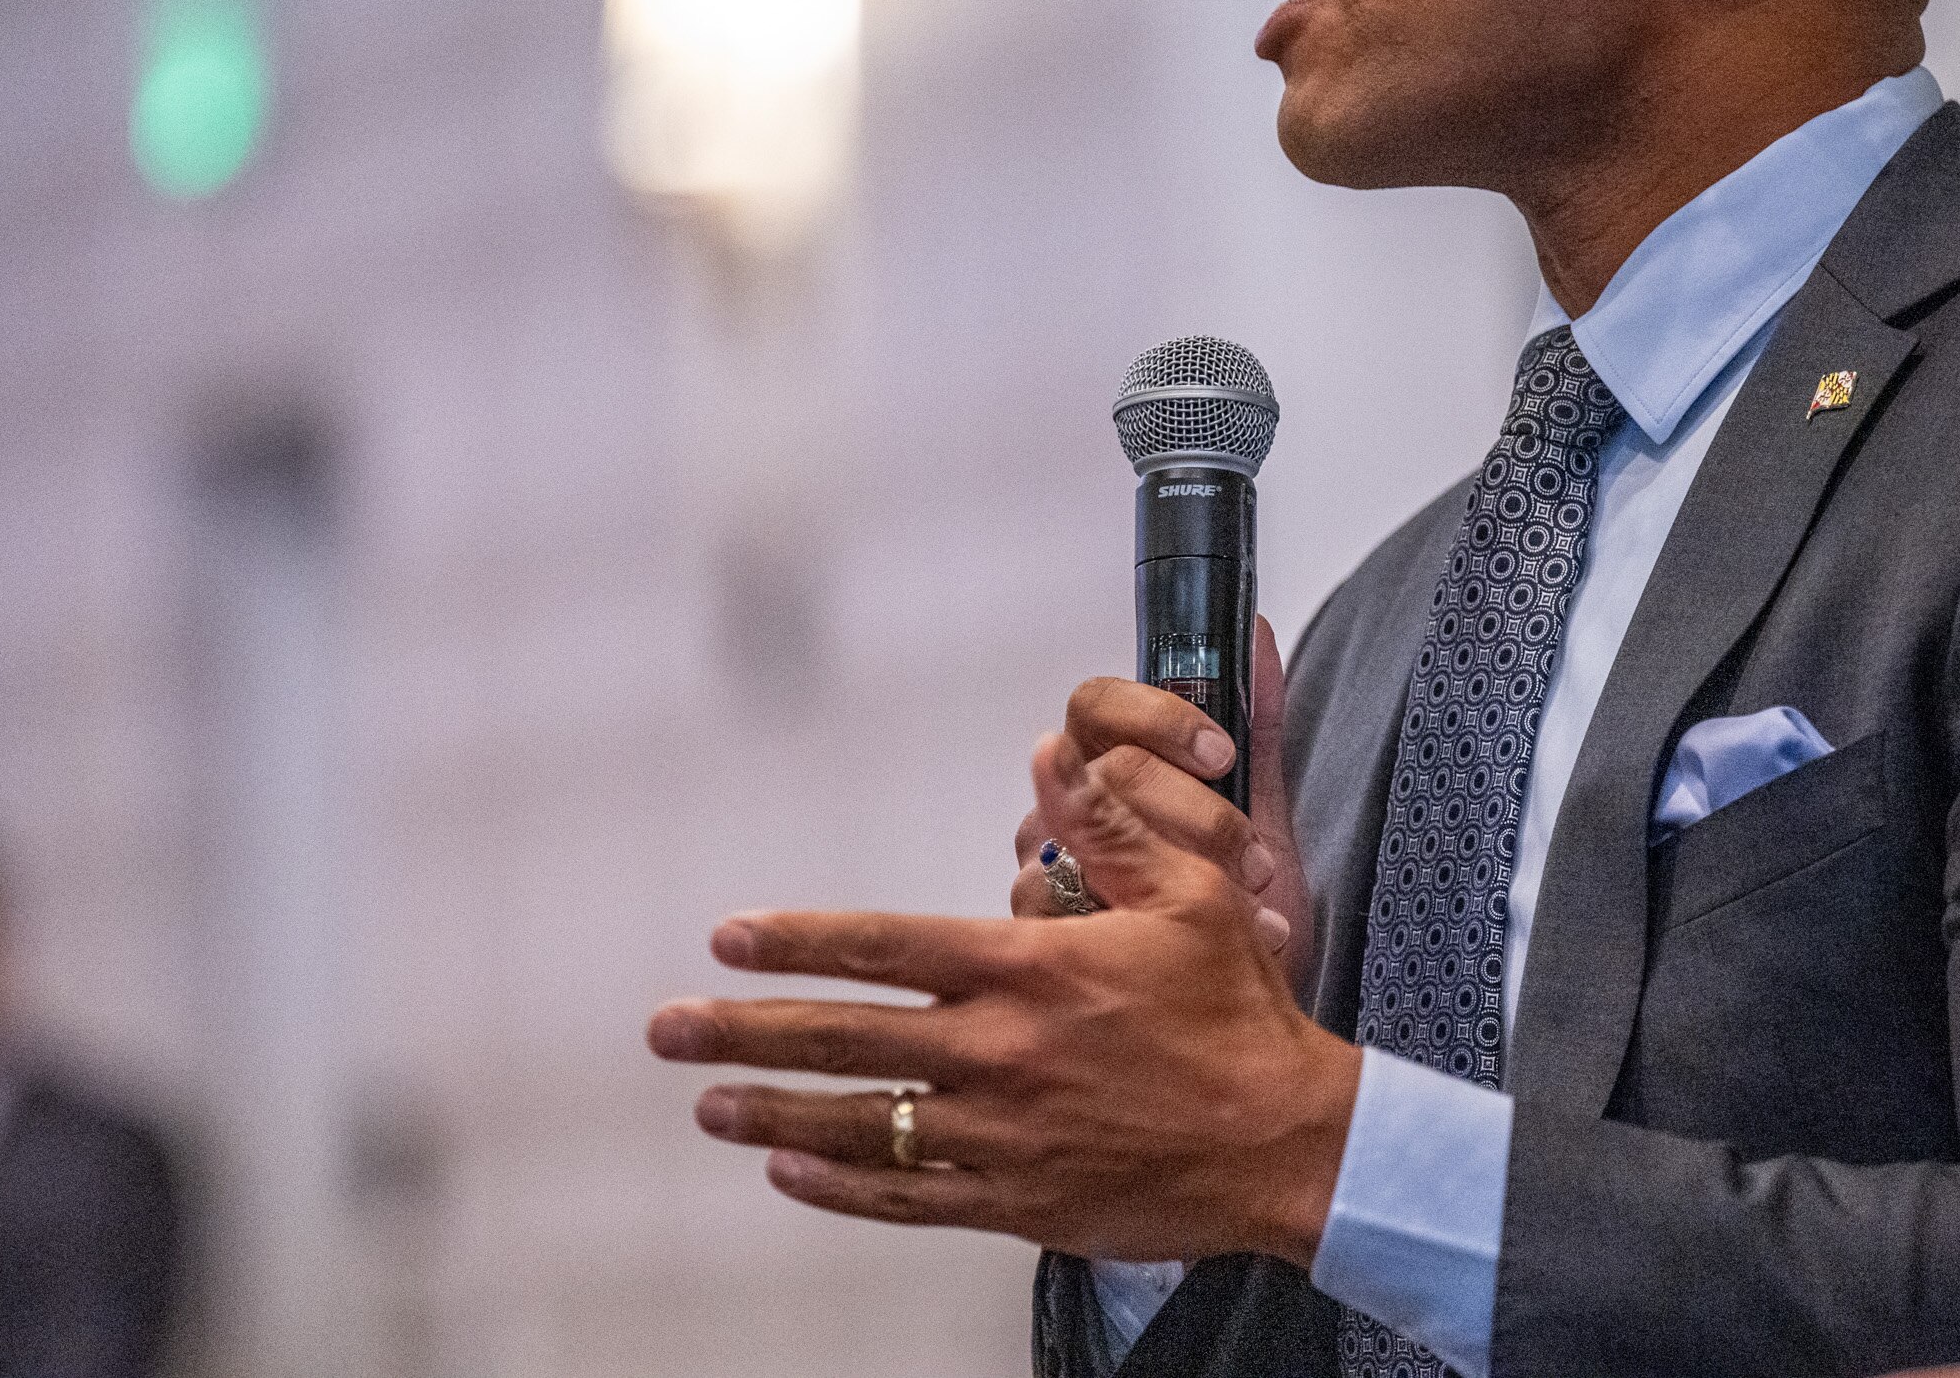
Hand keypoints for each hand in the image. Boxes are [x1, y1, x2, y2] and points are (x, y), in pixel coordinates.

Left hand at [648, 721, 1359, 1262]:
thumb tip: (1055, 756)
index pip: (883, 945)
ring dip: (774, 1114)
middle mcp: (998, 1053)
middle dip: (745, 1031)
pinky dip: (842, 1188)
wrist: (1290, 1144)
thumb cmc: (1240, 1016)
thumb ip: (1111, 829)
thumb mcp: (1190, 896)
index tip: (731, 935)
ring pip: (862, 1124)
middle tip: (669, 1029)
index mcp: (1028, 972)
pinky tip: (792, 1174)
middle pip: (845, 1038)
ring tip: (710, 1105)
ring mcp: (1001, 1136)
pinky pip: (910, 1198)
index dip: (797, 939)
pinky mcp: (1019, 1202)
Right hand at [1009, 616, 1314, 994]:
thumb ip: (1254, 720)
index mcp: (1101, 765)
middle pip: (1105, 774)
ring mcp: (1046, 878)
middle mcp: (1060, 814)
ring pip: (1090, 847)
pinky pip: (1083, 922)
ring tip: (1254, 907)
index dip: (1159, 719)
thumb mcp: (1263, 805)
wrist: (1254, 1002)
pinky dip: (1171, 934)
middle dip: (1198, 813)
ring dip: (1187, 874)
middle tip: (1255, 858)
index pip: (1096, 705)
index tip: (1222, 754)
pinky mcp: (1051, 945)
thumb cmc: (1245, 899)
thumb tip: (1260, 630)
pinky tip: (1230, 945)